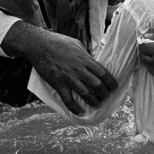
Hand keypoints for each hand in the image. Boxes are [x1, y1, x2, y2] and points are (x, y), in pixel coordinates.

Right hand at [2, 23, 117, 114]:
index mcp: (85, 59)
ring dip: (94, 102)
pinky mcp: (58, 83)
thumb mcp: (76, 45)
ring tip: (97, 105)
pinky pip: (68, 99)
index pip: (103, 73)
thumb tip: (92, 60)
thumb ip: (85, 54)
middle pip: (98, 85)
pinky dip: (75, 108)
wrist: (39, 45)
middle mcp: (79, 69)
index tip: (114, 87)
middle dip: (104, 94)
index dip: (111, 82)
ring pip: (86, 94)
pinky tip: (80, 111)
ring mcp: (69, 77)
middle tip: (106, 97)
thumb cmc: (58, 42)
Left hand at [138, 31, 153, 84]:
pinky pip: (152, 72)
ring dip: (147, 58)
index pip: (143, 46)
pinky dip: (152, 66)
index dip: (142, 42)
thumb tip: (147, 35)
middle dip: (143, 50)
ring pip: (146, 65)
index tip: (145, 40)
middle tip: (148, 46)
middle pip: (142, 57)